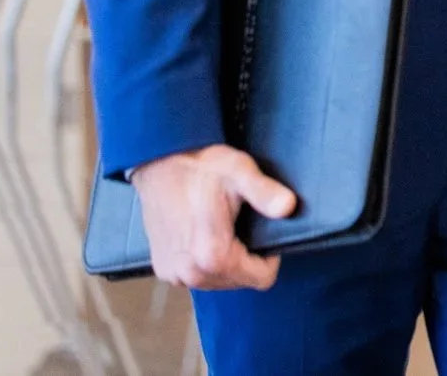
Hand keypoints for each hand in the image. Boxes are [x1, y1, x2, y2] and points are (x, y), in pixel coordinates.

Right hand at [129, 144, 296, 290]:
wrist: (158, 164)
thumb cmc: (200, 167)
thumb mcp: (239, 171)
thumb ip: (265, 192)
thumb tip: (288, 207)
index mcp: (212, 255)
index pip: (262, 278)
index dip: (270, 256)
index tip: (263, 232)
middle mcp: (190, 273)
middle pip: (241, 281)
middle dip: (248, 259)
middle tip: (241, 226)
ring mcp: (174, 274)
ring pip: (220, 282)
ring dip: (228, 262)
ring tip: (224, 229)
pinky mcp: (163, 270)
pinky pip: (198, 277)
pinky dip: (207, 263)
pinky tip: (205, 236)